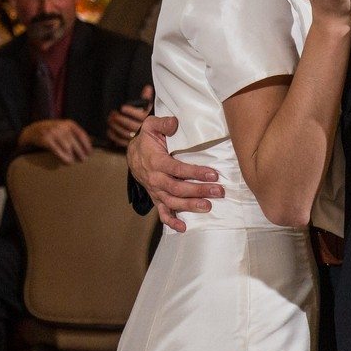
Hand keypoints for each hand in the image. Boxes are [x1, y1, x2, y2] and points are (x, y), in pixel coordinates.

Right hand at [20, 119, 92, 162]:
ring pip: (67, 148)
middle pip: (75, 143)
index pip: (81, 134)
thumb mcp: (63, 127)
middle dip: (80, 153)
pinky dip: (63, 158)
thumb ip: (73, 134)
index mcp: (68, 123)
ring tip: (72, 162)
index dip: (87, 145)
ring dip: (71, 157)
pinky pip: (57, 151)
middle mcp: (61, 126)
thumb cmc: (51, 131)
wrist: (31, 130)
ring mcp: (53, 132)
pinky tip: (66, 162)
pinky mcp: (45, 139)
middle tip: (83, 160)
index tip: (90, 153)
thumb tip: (89, 145)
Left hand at [106, 85, 153, 147]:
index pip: (141, 116)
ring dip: (116, 126)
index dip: (131, 111)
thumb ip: (146, 100)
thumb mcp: (149, 109)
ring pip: (125, 133)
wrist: (151, 140)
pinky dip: (114, 136)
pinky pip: (122, 141)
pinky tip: (110, 131)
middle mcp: (142, 131)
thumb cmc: (150, 122)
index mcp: (147, 122)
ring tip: (111, 120)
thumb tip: (147, 89)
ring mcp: (137, 139)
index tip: (123, 108)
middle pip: (130, 125)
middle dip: (120, 119)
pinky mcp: (132, 144)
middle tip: (113, 114)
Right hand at [127, 116, 223, 232]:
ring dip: (190, 205)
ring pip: (173, 201)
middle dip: (198, 190)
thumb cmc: (147, 140)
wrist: (132, 155)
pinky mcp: (157, 198)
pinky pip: (162, 212)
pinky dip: (172, 221)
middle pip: (178, 188)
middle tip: (217, 191)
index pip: (177, 169)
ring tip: (208, 206)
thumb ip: (163, 123)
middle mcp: (155, 179)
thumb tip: (174, 123)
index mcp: (156, 162)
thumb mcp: (151, 125)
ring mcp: (156, 191)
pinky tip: (183, 227)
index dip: (195, 172)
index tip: (213, 174)